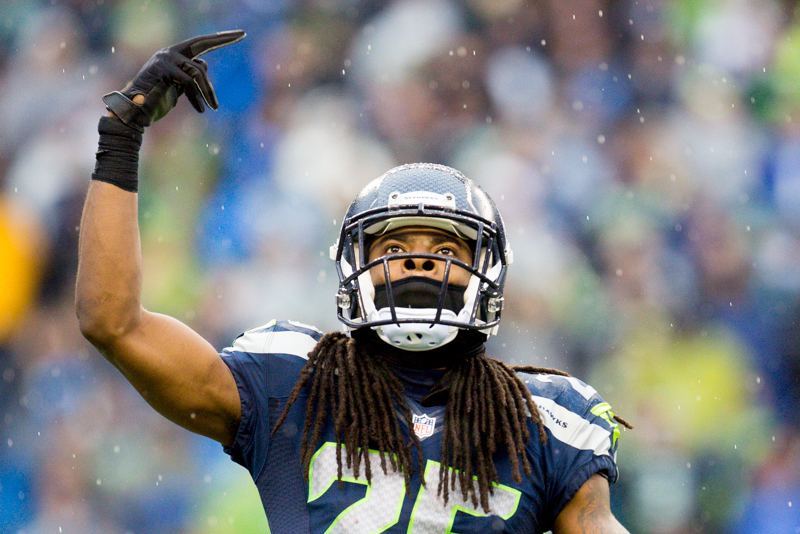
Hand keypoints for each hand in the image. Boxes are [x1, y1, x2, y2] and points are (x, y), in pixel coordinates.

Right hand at [103, 29, 245, 130]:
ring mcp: (165, 59)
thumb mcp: (179, 87)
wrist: (135, 112)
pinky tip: (202, 110)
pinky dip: (197, 98)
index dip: (219, 39)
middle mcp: (169, 52)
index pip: (200, 44)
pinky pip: (189, 83)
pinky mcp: (163, 70)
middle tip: (242, 34)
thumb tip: (203, 67)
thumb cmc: (157, 101)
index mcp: (174, 55)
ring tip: (213, 107)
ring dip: (208, 92)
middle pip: (201, 43)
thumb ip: (190, 75)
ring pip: (197, 71)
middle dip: (222, 38)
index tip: (239, 34)